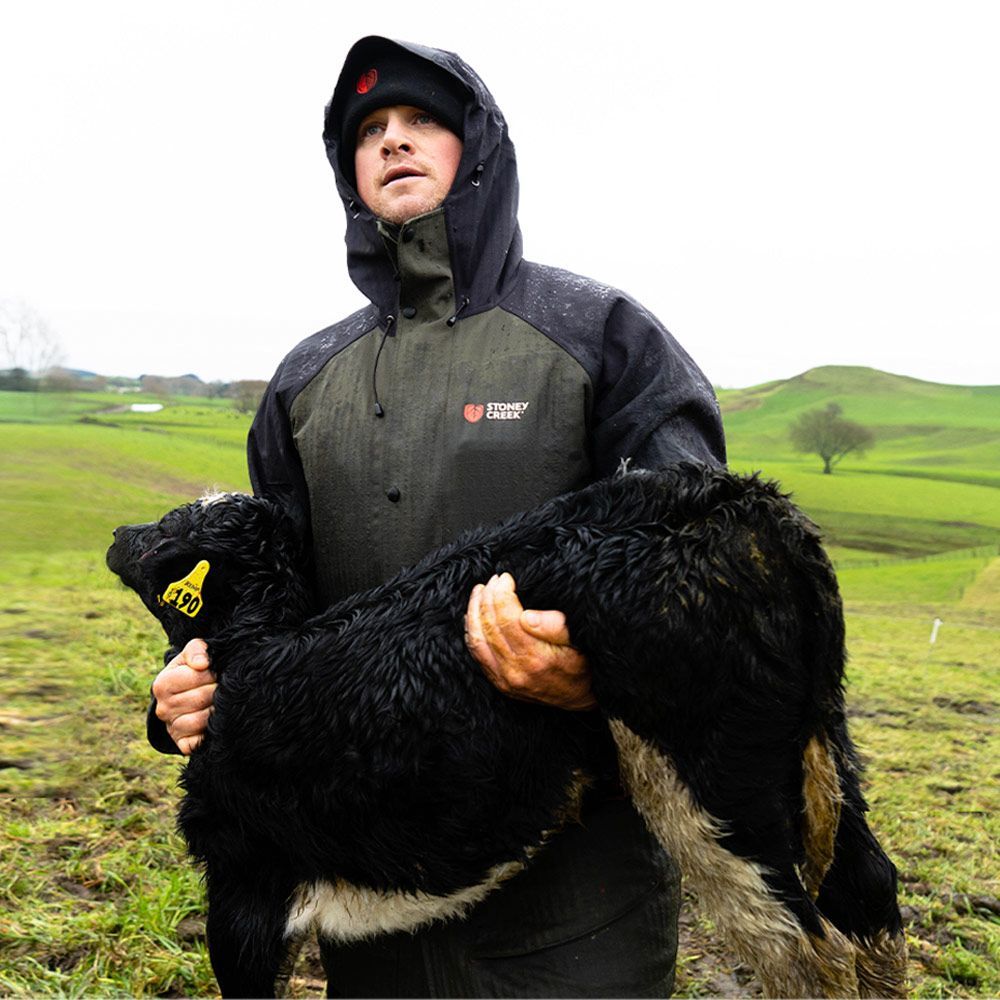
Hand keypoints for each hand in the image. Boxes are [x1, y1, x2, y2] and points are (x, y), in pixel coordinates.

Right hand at [151, 637, 216, 754]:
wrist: (184, 696)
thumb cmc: (190, 671)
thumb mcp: (191, 654)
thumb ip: (197, 650)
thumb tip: (202, 663)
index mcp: (162, 684)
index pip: (196, 676)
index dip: (212, 673)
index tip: (217, 672)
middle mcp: (163, 708)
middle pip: (201, 698)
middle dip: (217, 691)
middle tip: (223, 688)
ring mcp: (171, 728)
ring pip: (200, 721)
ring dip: (216, 711)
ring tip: (221, 702)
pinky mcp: (182, 743)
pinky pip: (196, 743)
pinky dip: (208, 734)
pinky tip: (215, 723)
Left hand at [465, 572, 595, 710]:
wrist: (580, 698)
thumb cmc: (582, 666)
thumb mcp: (579, 642)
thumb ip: (556, 627)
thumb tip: (527, 616)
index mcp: (536, 658)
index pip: (507, 618)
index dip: (502, 594)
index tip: (506, 578)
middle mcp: (515, 671)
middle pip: (490, 626)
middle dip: (487, 597)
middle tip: (493, 580)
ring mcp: (504, 680)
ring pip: (477, 640)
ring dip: (474, 611)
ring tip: (479, 592)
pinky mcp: (499, 683)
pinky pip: (477, 654)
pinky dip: (472, 631)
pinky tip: (474, 616)